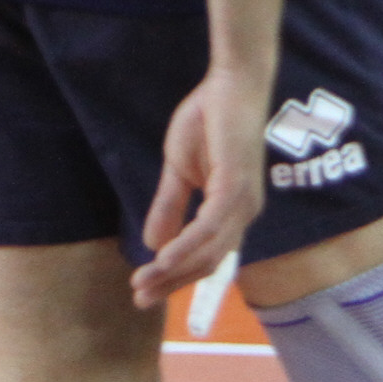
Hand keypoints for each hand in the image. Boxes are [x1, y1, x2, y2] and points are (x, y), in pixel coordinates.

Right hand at [133, 62, 271, 308]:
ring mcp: (243, 201)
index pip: (206, 257)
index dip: (175, 277)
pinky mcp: (236, 184)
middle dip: (171, 283)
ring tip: (143, 282)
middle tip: (138, 298)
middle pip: (208, 262)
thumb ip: (170, 206)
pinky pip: (209, 226)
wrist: (230, 82)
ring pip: (209, 250)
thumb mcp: (180, 170)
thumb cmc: (210, 120)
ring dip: (173, 270)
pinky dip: (185, 245)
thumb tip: (152, 245)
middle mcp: (244, 212)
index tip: (143, 291)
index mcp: (233, 210)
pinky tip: (161, 257)